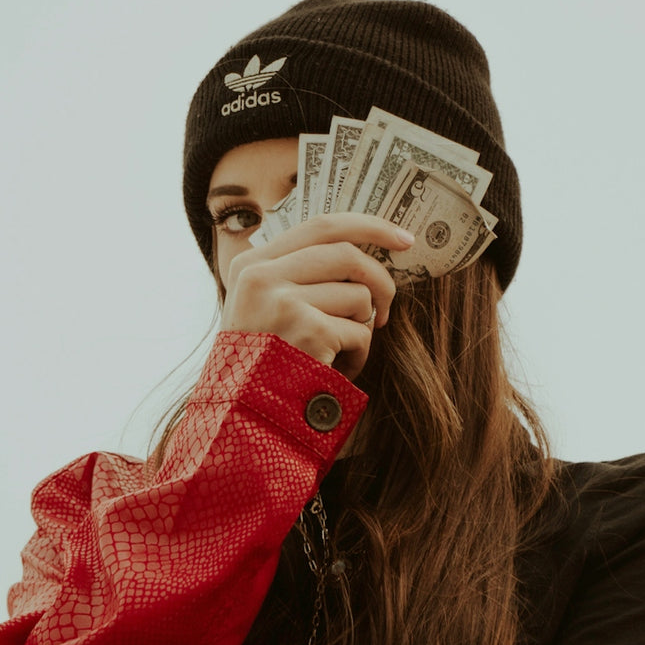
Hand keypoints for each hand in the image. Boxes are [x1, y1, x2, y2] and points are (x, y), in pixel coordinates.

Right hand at [220, 214, 413, 378]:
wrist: (241, 418)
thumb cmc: (261, 365)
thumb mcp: (261, 309)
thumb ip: (294, 276)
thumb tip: (360, 253)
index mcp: (250, 265)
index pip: (322, 226)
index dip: (370, 228)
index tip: (403, 239)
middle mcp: (262, 276)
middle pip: (348, 254)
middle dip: (381, 281)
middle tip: (385, 310)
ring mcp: (284, 301)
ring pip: (358, 295)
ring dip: (361, 328)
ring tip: (338, 353)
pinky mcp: (309, 331)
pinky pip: (360, 332)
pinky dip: (358, 355)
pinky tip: (334, 370)